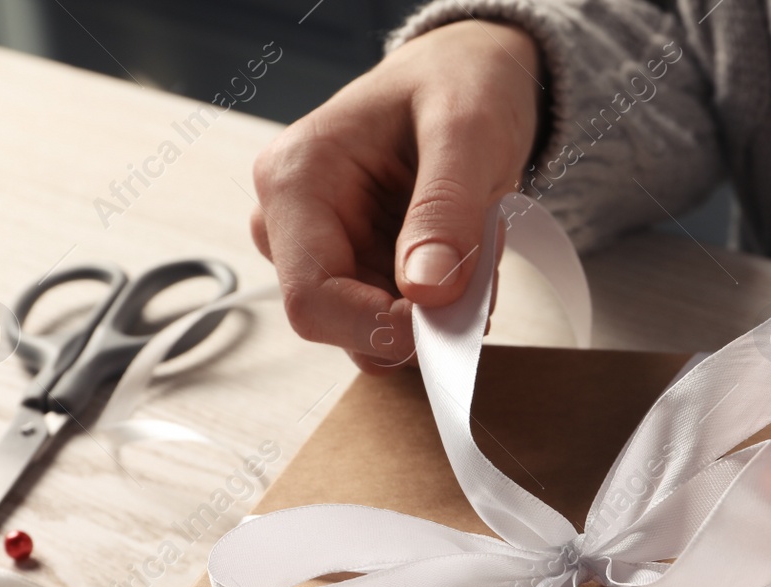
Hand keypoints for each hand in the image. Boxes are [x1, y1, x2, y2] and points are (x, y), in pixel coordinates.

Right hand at [250, 20, 541, 372]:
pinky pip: (398, 318)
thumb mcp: (467, 132)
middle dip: (419, 315)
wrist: (467, 73)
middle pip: (342, 323)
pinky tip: (464, 252)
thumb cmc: (458, 82)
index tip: (445, 322)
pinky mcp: (356, 267)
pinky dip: (443, 302)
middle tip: (478, 266)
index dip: (378, 330)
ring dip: (439, 308)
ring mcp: (322, 250)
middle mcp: (292, 222)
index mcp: (294, 181)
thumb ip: (447, 209)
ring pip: (376, 330)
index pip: (312, 300)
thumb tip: (426, 293)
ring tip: (475, 240)